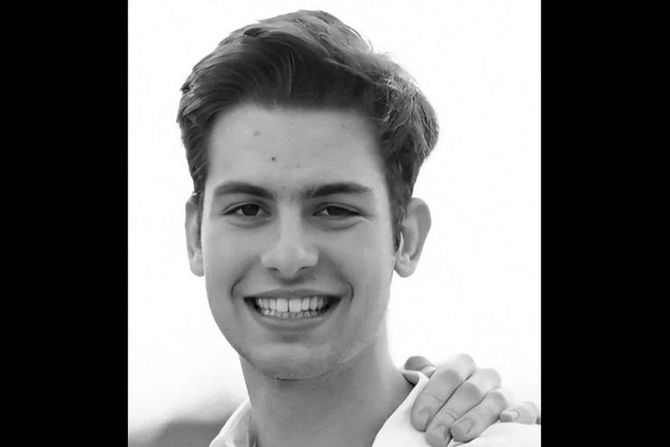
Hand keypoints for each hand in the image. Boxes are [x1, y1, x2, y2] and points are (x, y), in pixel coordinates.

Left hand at [404, 354, 539, 446]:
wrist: (459, 416)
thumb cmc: (440, 403)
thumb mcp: (429, 388)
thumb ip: (422, 375)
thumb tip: (416, 366)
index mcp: (462, 366)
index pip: (449, 374)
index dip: (433, 397)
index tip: (419, 421)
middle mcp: (484, 377)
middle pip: (470, 390)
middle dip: (449, 414)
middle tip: (434, 436)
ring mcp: (504, 392)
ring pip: (496, 399)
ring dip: (476, 418)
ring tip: (458, 435)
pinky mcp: (521, 411)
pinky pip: (529, 408)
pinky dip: (520, 413)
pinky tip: (506, 420)